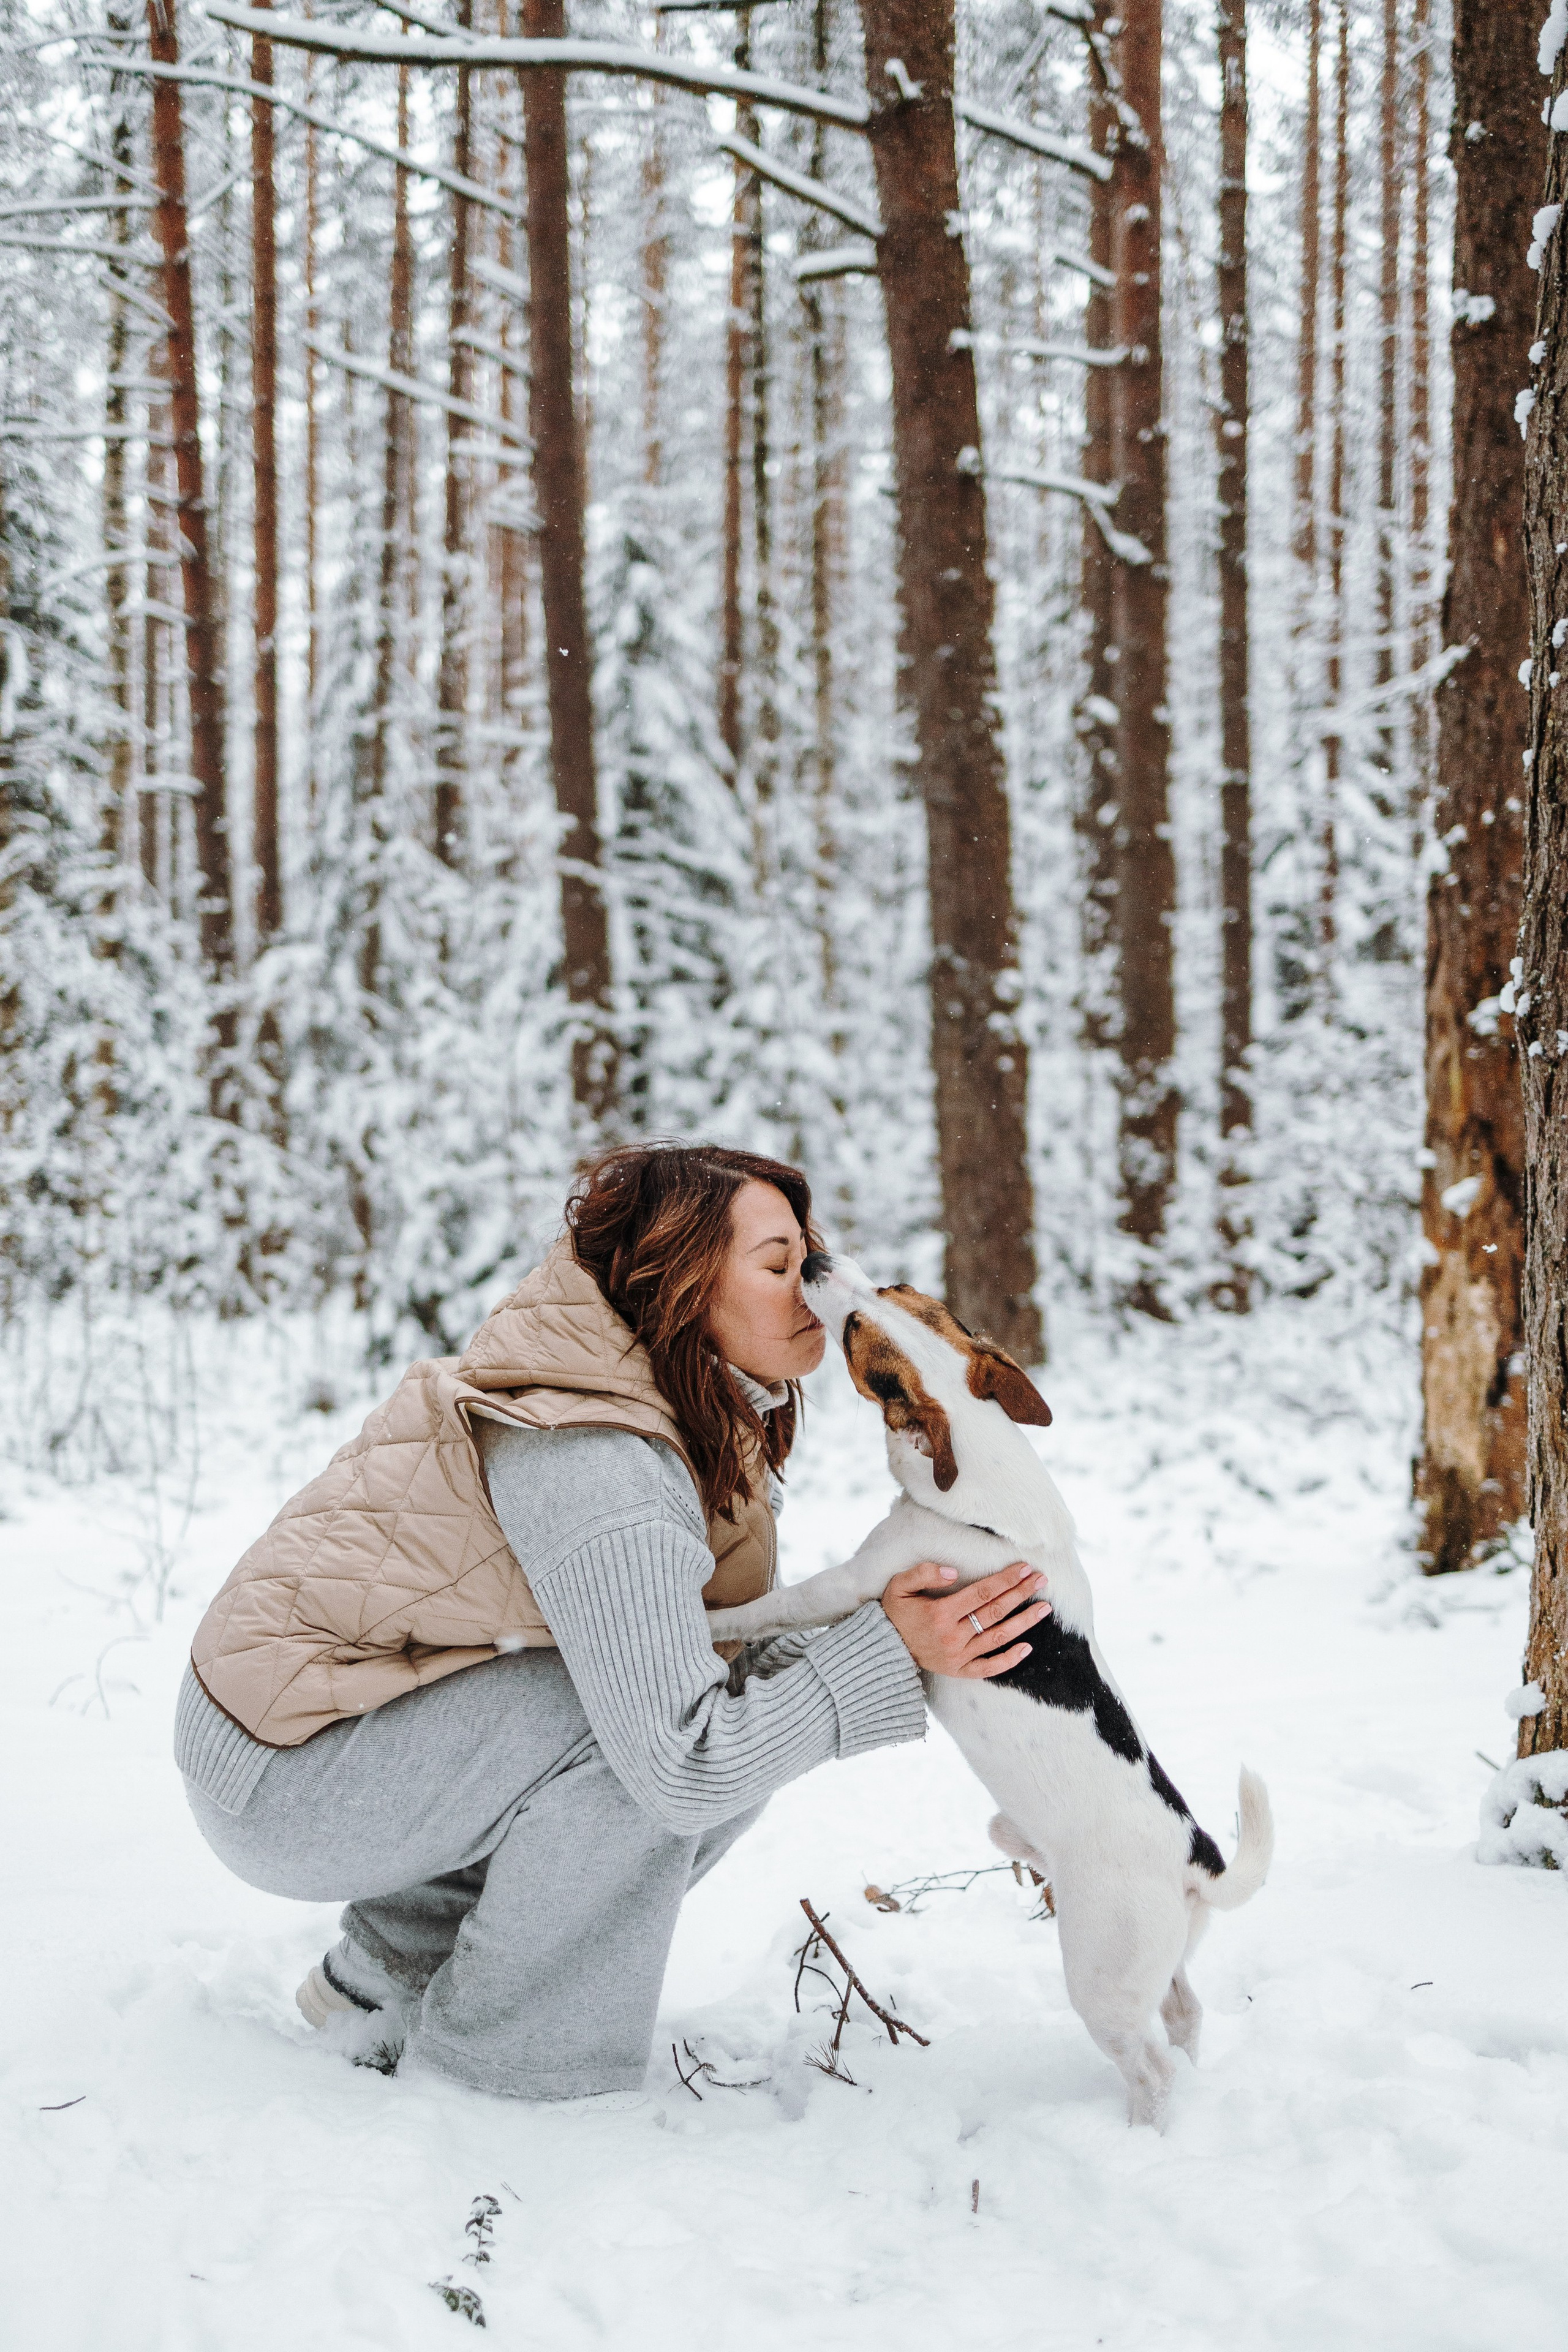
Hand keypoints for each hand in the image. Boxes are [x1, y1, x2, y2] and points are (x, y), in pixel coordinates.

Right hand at [880, 1560, 1049, 1678]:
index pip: (982, 1592)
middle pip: (995, 1612)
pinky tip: (1027, 1648)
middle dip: (1021, 1594)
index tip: (1024, 1568)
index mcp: (940, 1613)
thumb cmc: (894, 1612)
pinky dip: (1009, 1660)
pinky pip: (988, 1668)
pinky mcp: (958, 1671)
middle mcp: (953, 1635)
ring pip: (998, 1638)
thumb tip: (952, 1571)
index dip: (1005, 1580)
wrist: (883, 1648)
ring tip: (1044, 1608)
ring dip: (1024, 1623)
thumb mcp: (899, 1585)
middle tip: (1042, 1580)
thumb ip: (924, 1573)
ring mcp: (958, 1656)